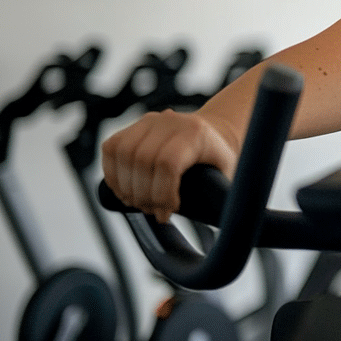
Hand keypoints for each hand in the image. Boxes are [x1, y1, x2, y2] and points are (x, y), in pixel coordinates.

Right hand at [101, 109, 240, 223]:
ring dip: (125, 186)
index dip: (162, 193)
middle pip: (142, 160)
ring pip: (123, 154)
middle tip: (152, 211)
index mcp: (197, 133)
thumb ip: (219, 194)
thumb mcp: (228, 175)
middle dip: (143, 194)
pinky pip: (112, 149)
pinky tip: (124, 191)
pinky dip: (112, 174)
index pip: (168, 163)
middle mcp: (170, 122)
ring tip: (138, 204)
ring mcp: (149, 121)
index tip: (167, 213)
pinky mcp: (133, 126)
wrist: (212, 134)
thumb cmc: (219, 161)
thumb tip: (211, 219)